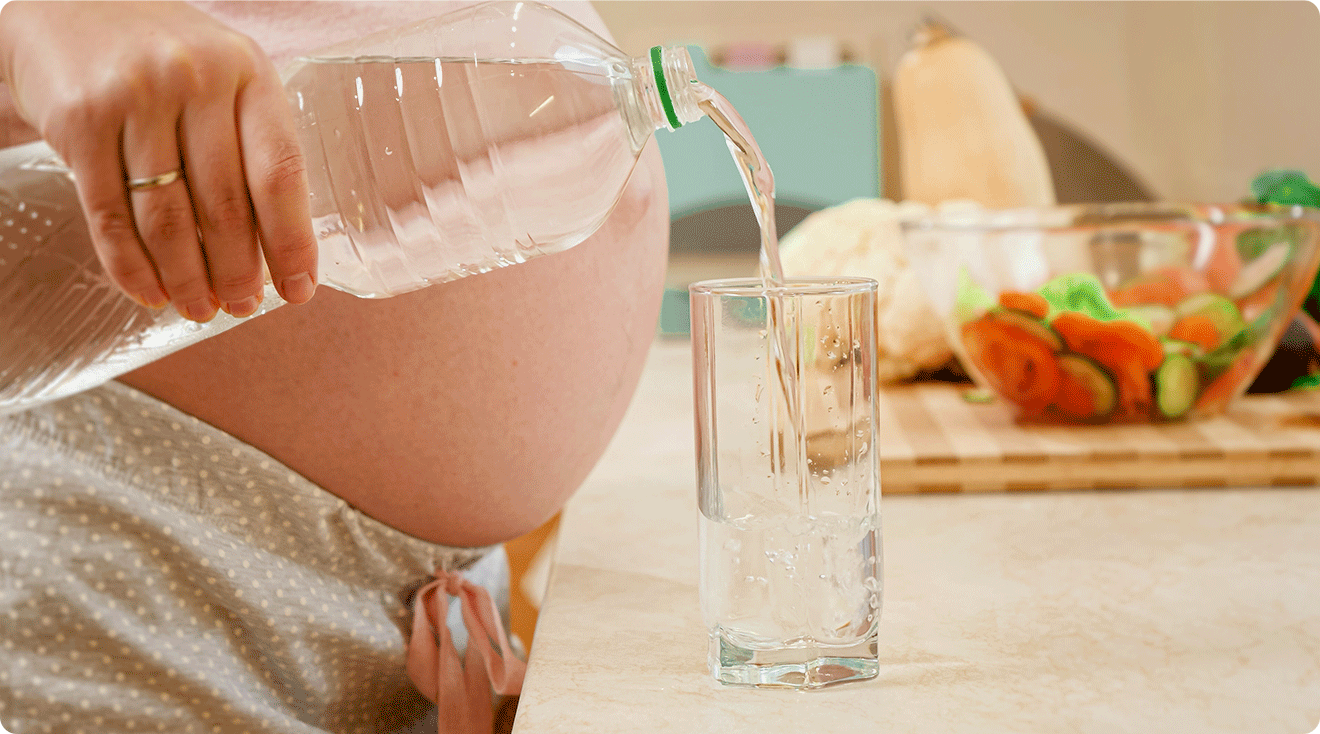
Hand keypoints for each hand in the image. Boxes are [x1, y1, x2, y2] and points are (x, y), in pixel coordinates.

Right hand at [0, 0, 316, 320]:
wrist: (71, 8)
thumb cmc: (171, 61)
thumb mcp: (229, 81)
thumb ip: (255, 146)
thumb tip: (280, 251)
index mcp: (249, 74)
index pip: (280, 176)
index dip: (292, 244)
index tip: (297, 291)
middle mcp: (195, 80)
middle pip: (224, 206)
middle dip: (236, 273)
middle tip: (241, 307)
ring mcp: (134, 97)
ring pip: (166, 219)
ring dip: (186, 279)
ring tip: (200, 308)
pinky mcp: (81, 120)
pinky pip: (110, 215)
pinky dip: (132, 266)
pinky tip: (152, 292)